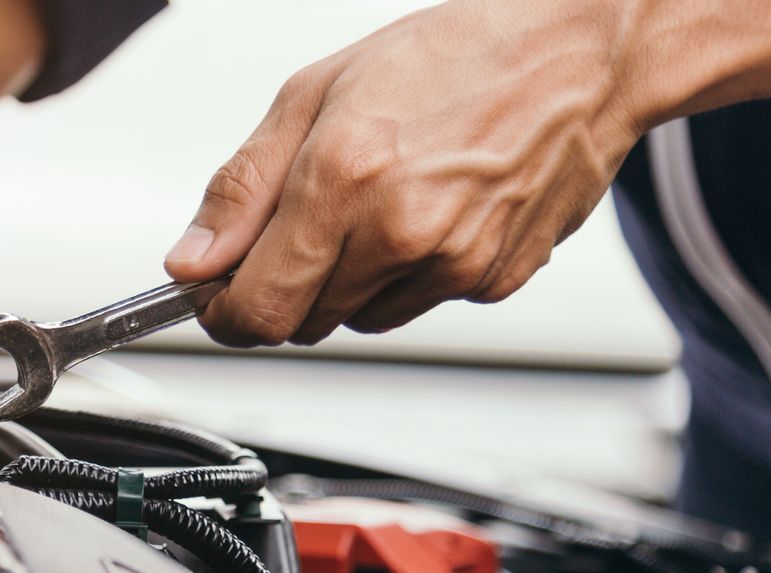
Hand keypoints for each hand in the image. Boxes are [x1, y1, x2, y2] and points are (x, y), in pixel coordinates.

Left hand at [162, 0, 643, 346]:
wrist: (578, 53)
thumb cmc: (453, 55)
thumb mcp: (314, 94)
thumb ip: (243, 187)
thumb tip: (192, 261)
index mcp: (344, 178)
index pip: (257, 309)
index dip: (225, 313)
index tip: (219, 296)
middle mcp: (401, 231)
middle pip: (303, 322)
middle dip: (287, 286)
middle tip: (308, 221)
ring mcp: (455, 263)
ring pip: (361, 319)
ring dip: (350, 281)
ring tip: (381, 201)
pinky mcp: (495, 280)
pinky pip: (421, 304)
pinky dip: (411, 273)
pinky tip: (433, 209)